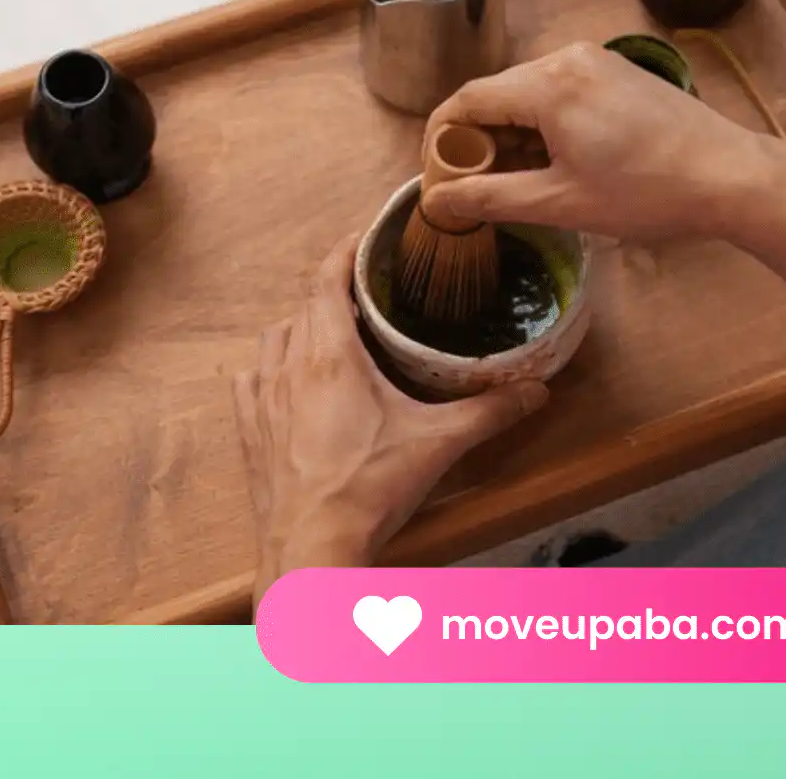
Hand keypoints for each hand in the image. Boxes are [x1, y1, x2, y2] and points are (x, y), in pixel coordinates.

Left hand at [235, 235, 548, 598]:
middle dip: (333, 291)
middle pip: (304, 306)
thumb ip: (489, 412)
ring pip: (274, 338)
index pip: (327, 280)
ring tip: (331, 333)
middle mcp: (290, 367)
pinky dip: (269, 366)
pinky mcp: (249, 430)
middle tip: (367, 291)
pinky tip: (286, 379)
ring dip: (300, 326)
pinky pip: (250, 379)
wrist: (312, 547)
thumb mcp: (438, 445)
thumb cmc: (370, 489)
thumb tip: (536, 390)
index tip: (367, 238)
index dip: (345, 251)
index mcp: (330, 357)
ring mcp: (263, 399)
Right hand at [421, 41, 781, 243]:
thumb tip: (436, 201)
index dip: (442, 139)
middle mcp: (568, 58)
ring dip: (515, 136)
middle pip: (498, 94)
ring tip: (524, 184)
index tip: (438, 177)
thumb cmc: (646, 192)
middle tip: (480, 190)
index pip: (467, 99)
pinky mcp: (620, 73)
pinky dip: (547, 125)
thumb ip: (491, 198)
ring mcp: (598, 62)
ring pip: (531, 94)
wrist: (730, 175)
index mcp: (547, 83)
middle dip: (480, 141)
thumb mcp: (560, 203)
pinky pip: (563, 92)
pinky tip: (561, 164)